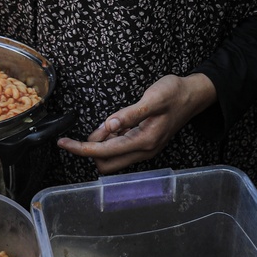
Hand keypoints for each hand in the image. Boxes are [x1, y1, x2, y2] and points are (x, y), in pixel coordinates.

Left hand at [58, 73, 215, 173]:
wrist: (194, 95)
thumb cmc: (175, 93)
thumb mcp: (153, 98)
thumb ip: (129, 114)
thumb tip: (108, 126)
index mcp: (144, 141)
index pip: (104, 152)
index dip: (81, 148)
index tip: (63, 143)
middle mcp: (144, 150)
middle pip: (105, 163)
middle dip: (89, 151)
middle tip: (81, 132)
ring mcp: (145, 149)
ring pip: (112, 157)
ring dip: (100, 145)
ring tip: (104, 124)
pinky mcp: (145, 144)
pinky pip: (120, 149)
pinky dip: (110, 140)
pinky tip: (112, 126)